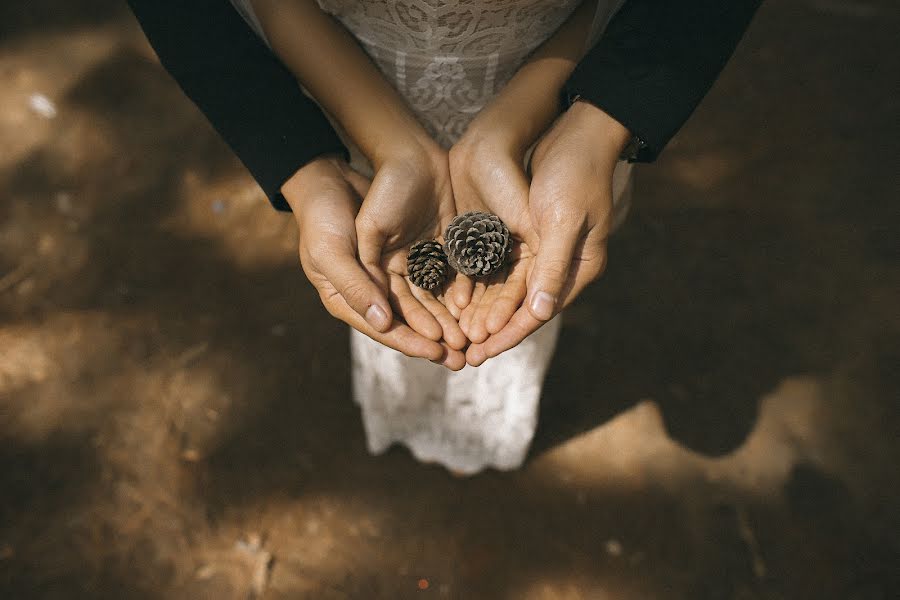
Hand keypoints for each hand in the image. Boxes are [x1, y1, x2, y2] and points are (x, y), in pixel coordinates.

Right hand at [283, 155, 459, 366]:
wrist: (330, 177)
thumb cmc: (322, 216)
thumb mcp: (331, 252)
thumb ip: (355, 286)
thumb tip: (382, 322)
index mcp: (350, 298)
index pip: (384, 327)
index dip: (411, 341)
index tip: (436, 353)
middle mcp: (375, 290)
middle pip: (410, 321)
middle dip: (436, 338)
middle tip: (463, 357)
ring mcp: (395, 272)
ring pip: (427, 300)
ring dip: (448, 318)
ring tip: (472, 335)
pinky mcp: (411, 252)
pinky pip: (436, 273)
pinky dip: (453, 287)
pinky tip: (473, 299)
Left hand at [466, 101, 630, 365]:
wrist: (577, 131)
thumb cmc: (575, 172)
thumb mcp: (561, 219)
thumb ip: (551, 266)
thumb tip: (540, 312)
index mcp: (578, 267)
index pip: (538, 312)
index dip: (507, 334)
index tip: (480, 353)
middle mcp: (563, 264)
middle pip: (523, 309)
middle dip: (493, 331)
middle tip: (463, 354)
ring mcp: (546, 250)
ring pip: (511, 292)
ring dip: (486, 312)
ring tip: (458, 333)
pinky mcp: (529, 234)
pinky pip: (503, 268)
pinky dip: (483, 284)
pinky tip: (461, 297)